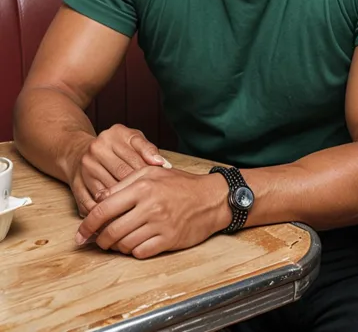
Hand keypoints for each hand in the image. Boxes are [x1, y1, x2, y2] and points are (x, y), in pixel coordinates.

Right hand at [69, 124, 171, 216]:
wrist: (78, 151)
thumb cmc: (114, 148)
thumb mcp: (131, 140)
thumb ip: (147, 148)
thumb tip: (161, 163)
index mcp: (113, 136)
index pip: (134, 160)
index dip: (148, 178)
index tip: (158, 191)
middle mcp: (96, 151)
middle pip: (121, 177)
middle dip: (137, 193)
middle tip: (152, 208)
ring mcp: (84, 168)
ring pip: (107, 193)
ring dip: (122, 209)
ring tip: (139, 219)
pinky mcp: (76, 185)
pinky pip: (91, 204)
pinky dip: (104, 216)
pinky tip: (117, 223)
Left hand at [74, 166, 228, 258]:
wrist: (209, 198)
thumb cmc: (179, 184)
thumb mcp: (150, 173)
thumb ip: (123, 184)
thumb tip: (99, 199)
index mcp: (141, 186)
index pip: (104, 209)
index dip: (87, 224)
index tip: (80, 234)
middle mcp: (149, 205)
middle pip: (111, 231)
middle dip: (100, 240)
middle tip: (98, 240)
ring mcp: (160, 224)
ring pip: (124, 244)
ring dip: (116, 246)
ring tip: (117, 241)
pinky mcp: (169, 239)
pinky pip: (141, 252)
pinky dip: (133, 251)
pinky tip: (135, 244)